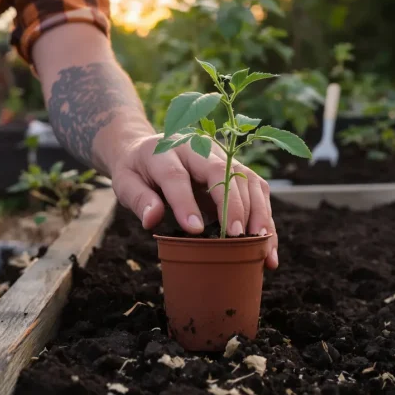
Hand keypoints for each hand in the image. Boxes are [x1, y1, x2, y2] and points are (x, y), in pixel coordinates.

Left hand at [111, 134, 278, 269]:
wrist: (149, 148)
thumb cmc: (138, 171)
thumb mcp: (126, 182)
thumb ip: (138, 199)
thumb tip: (151, 219)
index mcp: (166, 151)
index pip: (176, 175)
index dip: (185, 202)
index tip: (193, 229)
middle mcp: (199, 148)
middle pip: (222, 172)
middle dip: (233, 204)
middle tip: (236, 236)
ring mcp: (222, 157)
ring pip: (247, 179)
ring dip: (258, 212)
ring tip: (260, 245)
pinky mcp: (236, 170)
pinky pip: (257, 190)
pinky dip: (265, 217)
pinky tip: (267, 245)